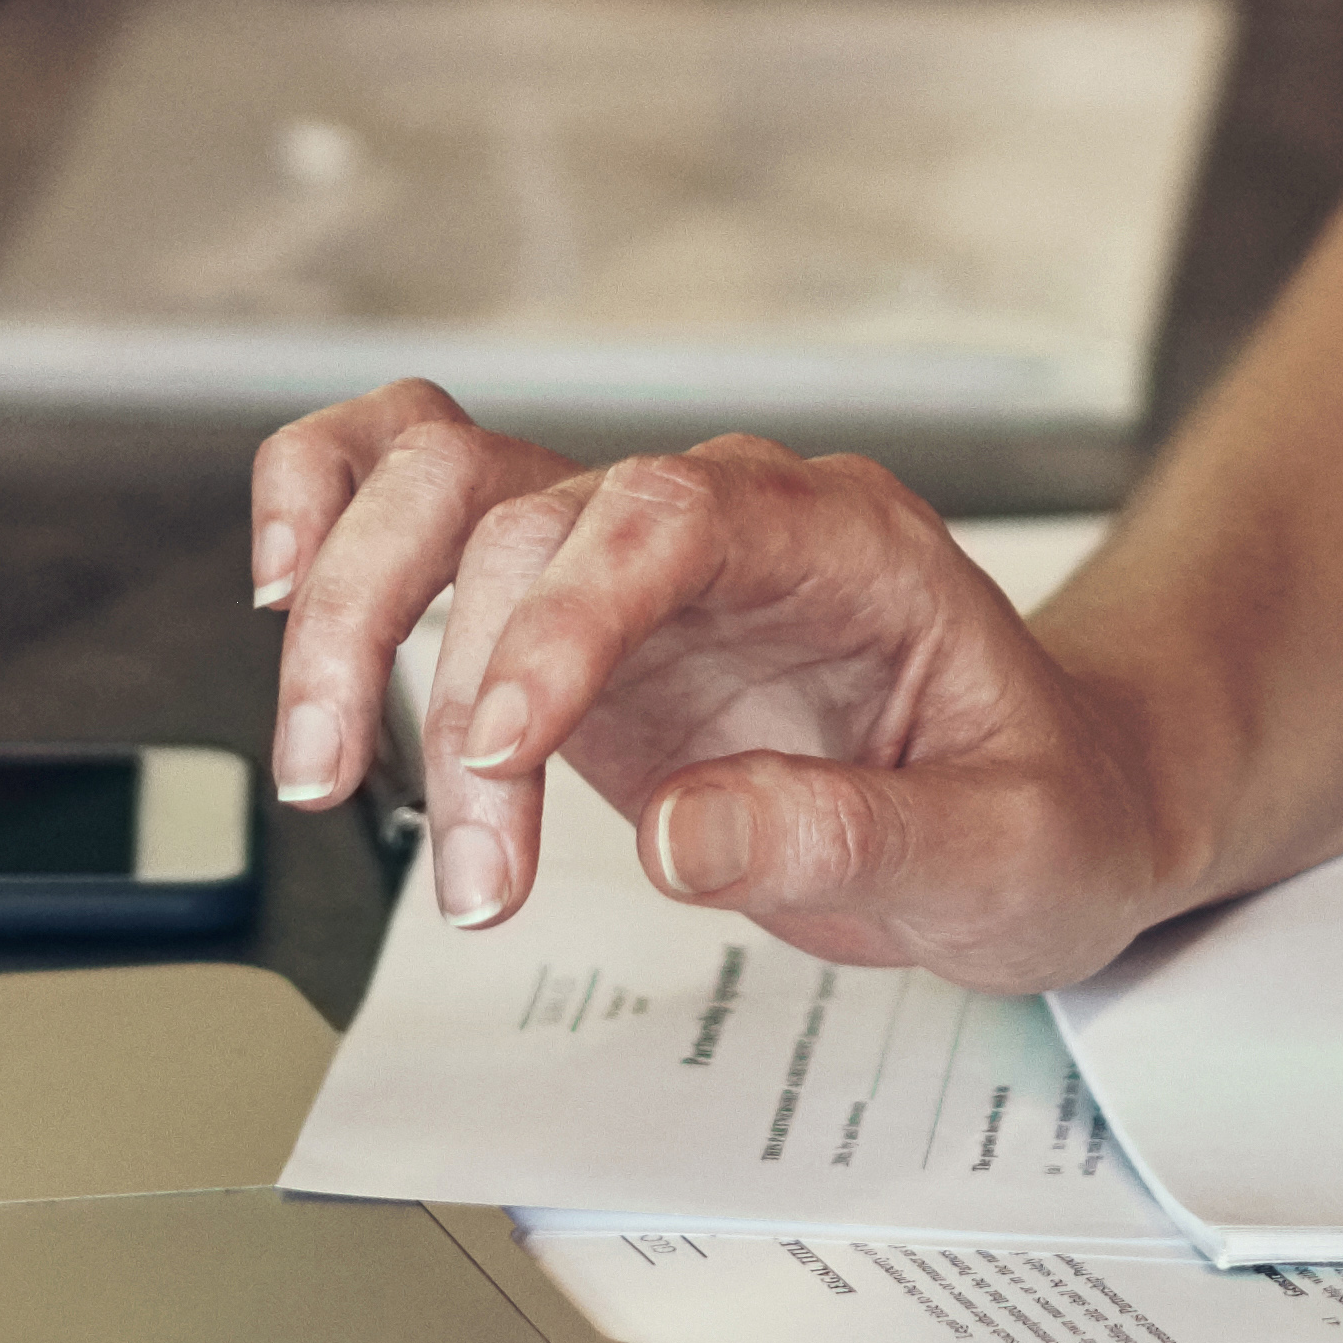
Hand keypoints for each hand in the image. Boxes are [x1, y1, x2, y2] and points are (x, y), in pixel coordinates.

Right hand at [247, 379, 1200, 987]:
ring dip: (355, 611)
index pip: (667, 516)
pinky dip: (335, 522)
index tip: (502, 746)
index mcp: (841, 540)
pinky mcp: (569, 621)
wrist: (1054, 796)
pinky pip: (423, 509)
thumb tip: (676, 837)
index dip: (563, 616)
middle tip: (437, 846)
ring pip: (442, 486)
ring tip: (327, 772)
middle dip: (442, 668)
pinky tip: (288, 598)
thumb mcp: (1006, 855)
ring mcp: (633, 560)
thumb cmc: (1047, 807)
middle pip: (525, 506)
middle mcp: (719, 520)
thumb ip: (852, 837)